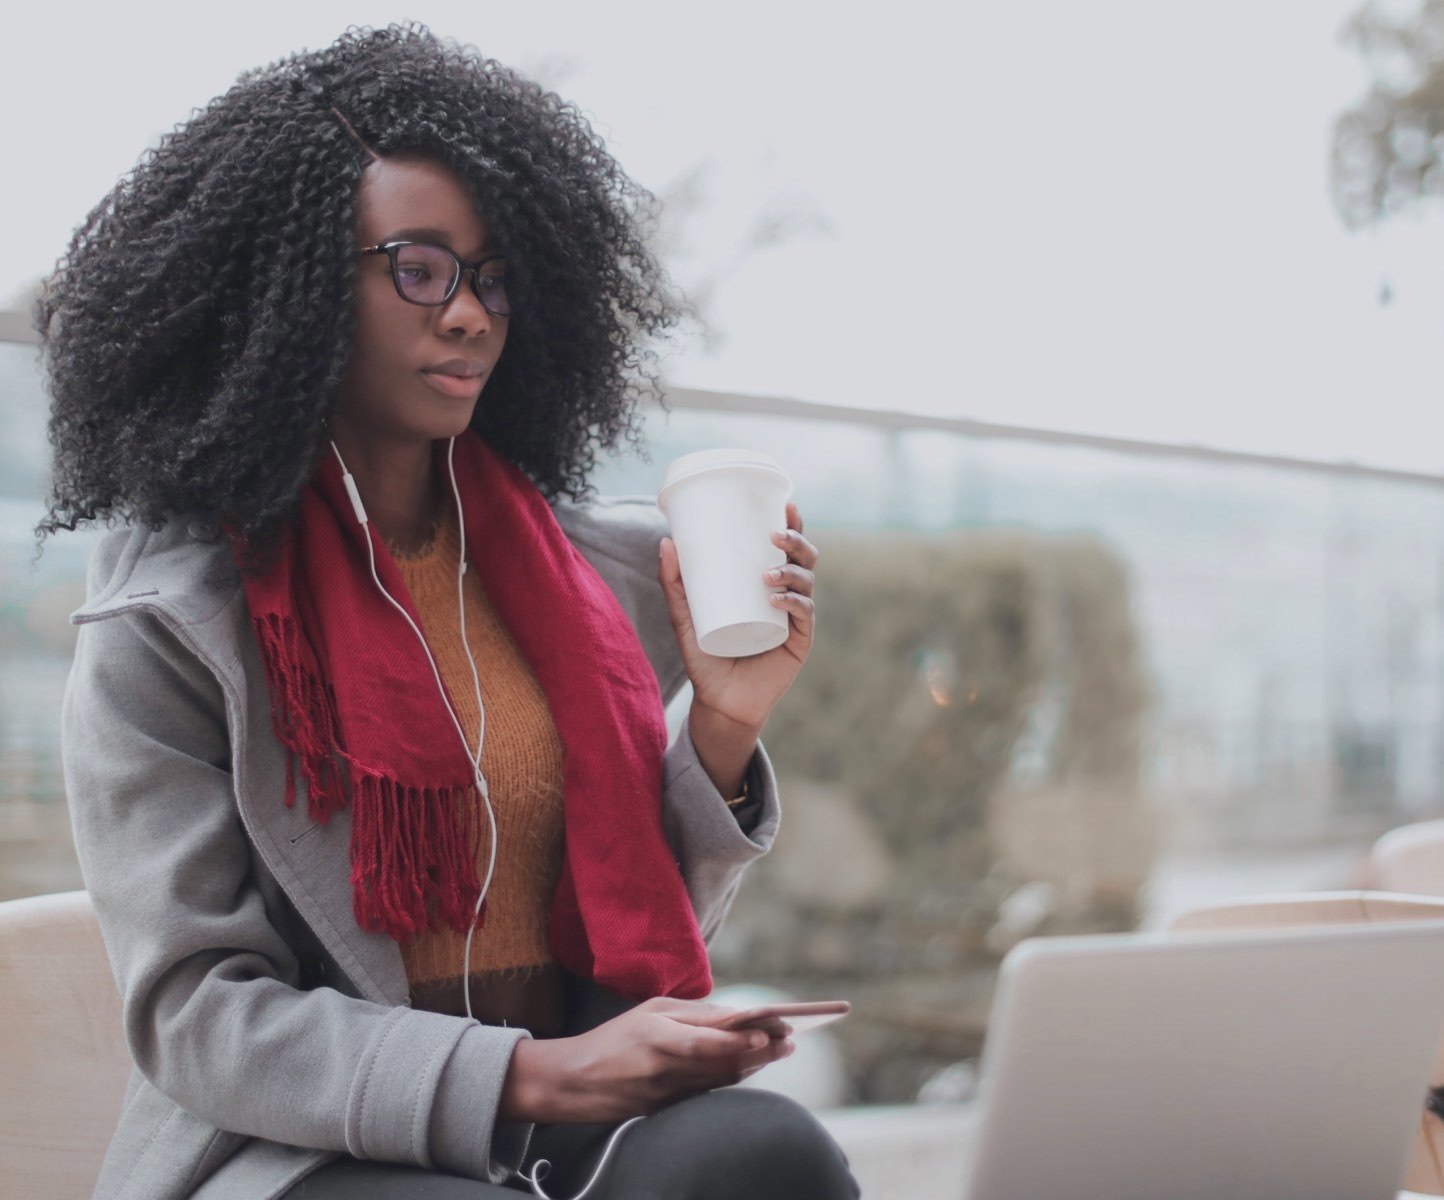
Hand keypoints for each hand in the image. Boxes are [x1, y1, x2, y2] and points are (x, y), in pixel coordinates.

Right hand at [498, 997, 794, 1123]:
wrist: (572, 1083)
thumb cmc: (615, 1037)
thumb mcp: (649, 1011)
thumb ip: (692, 1013)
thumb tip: (735, 1016)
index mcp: (654, 1035)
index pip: (705, 1039)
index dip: (740, 1040)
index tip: (771, 1031)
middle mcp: (662, 1066)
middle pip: (721, 1063)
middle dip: (760, 1053)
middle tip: (790, 1042)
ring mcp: (664, 1094)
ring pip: (719, 1081)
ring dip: (753, 1066)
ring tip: (780, 1050)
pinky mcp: (665, 1111)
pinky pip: (707, 1093)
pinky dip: (731, 1078)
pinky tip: (751, 1066)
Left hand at [658, 502, 817, 789]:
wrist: (718, 702)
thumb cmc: (706, 657)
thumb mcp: (685, 616)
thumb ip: (674, 583)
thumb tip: (666, 541)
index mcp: (768, 584)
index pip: (786, 548)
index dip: (792, 524)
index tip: (784, 503)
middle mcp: (787, 597)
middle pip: (805, 559)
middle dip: (796, 541)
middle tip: (773, 536)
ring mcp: (795, 620)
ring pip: (807, 583)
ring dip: (791, 572)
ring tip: (766, 574)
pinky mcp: (798, 643)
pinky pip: (804, 616)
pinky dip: (794, 603)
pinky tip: (778, 599)